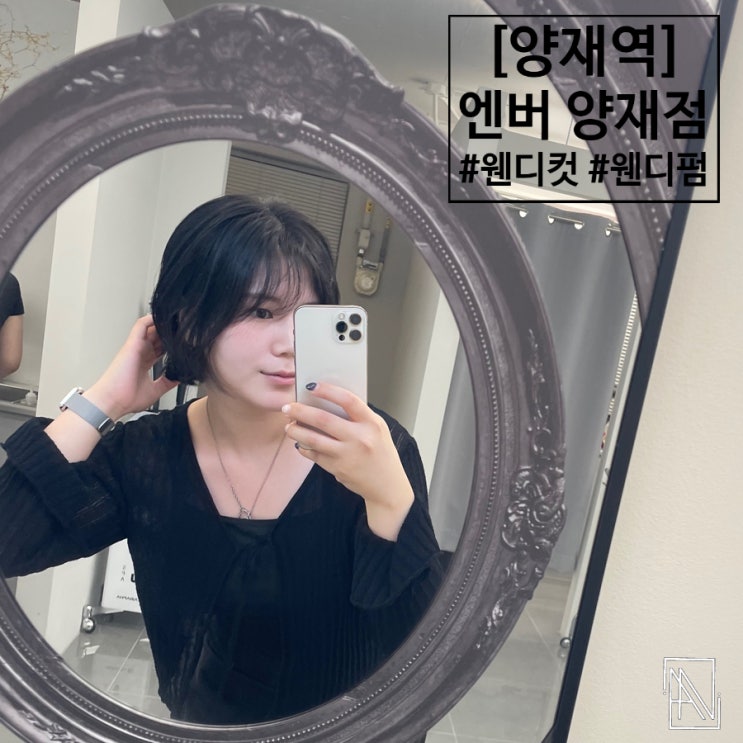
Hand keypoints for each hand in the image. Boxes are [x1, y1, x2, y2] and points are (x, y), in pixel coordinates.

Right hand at [85, 315, 177, 419]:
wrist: (112, 401)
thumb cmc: (127, 398)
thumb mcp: (155, 390)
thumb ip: (168, 382)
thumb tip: (180, 377)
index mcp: (144, 363)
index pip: (160, 349)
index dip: (171, 344)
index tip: (184, 342)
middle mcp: (140, 353)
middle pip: (157, 337)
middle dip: (170, 333)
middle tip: (185, 330)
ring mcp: (136, 347)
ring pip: (151, 329)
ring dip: (163, 324)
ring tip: (177, 321)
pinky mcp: (133, 344)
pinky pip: (141, 325)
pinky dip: (151, 319)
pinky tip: (163, 317)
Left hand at [282, 383, 413, 540]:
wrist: (387, 486)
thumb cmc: (381, 453)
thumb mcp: (377, 429)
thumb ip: (357, 416)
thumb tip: (326, 402)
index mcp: (372, 423)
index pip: (348, 400)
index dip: (328, 391)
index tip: (311, 386)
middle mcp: (360, 438)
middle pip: (323, 419)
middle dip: (300, 411)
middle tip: (287, 407)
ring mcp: (347, 455)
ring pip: (313, 439)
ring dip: (296, 431)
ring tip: (289, 426)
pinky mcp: (337, 469)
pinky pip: (314, 455)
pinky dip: (304, 447)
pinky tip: (299, 443)